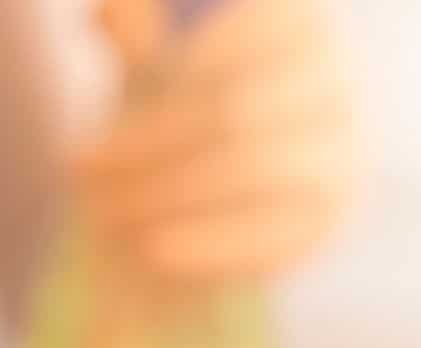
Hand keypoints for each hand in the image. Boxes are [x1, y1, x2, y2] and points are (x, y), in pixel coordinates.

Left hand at [82, 0, 355, 280]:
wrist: (211, 197)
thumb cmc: (175, 106)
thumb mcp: (151, 61)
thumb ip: (136, 27)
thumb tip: (108, 9)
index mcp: (299, 22)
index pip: (245, 31)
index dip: (184, 57)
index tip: (124, 80)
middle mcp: (335, 80)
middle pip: (230, 107)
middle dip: (144, 141)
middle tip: (78, 165)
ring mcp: (342, 150)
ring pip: (246, 170)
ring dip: (162, 194)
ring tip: (100, 214)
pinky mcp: (331, 216)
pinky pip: (268, 233)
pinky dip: (203, 244)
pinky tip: (151, 251)